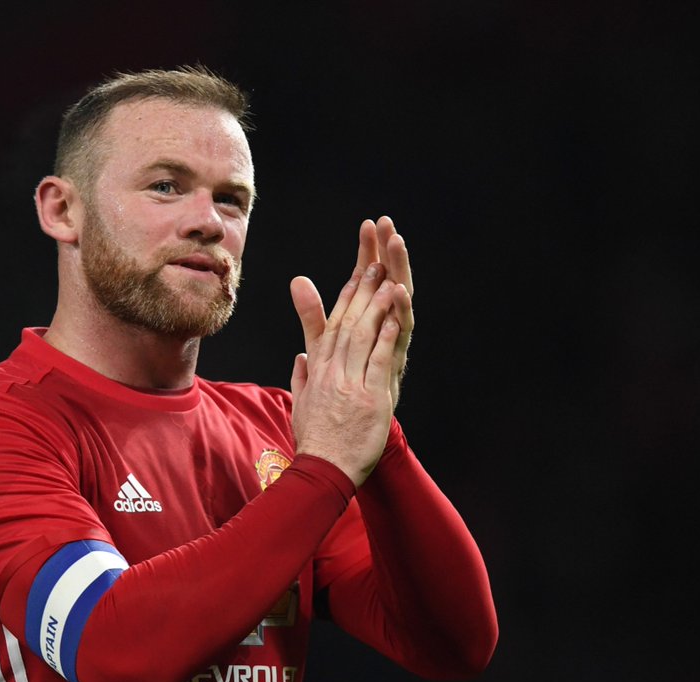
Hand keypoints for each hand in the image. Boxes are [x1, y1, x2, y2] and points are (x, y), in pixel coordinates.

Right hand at [288, 257, 402, 485]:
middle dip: (361, 291)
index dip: (344, 299)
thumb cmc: (315, 441)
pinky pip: (377, 361)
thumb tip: (300, 358)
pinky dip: (385, 336)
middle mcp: (331, 372)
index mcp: (317, 372)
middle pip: (346, 323)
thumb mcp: (300, 403)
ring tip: (387, 280)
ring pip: (362, 336)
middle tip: (374, 264)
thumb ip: (301, 378)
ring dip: (375, 305)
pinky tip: (394, 316)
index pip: (331, 328)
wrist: (323, 469)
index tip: (355, 275)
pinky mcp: (368, 398)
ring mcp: (349, 384)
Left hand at [292, 217, 415, 400]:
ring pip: (399, 302)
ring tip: (396, 243)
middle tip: (387, 223)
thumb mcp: (323, 345)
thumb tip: (298, 281)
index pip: (367, 280)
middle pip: (388, 283)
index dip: (367, 253)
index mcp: (368, 323)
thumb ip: (313, 314)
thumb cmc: (342, 392)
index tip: (368, 224)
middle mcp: (385, 330)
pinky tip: (398, 290)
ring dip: (398, 271)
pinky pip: (401, 334)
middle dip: (387, 252)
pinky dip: (401, 311)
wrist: (346, 441)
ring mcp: (392, 346)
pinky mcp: (396, 365)